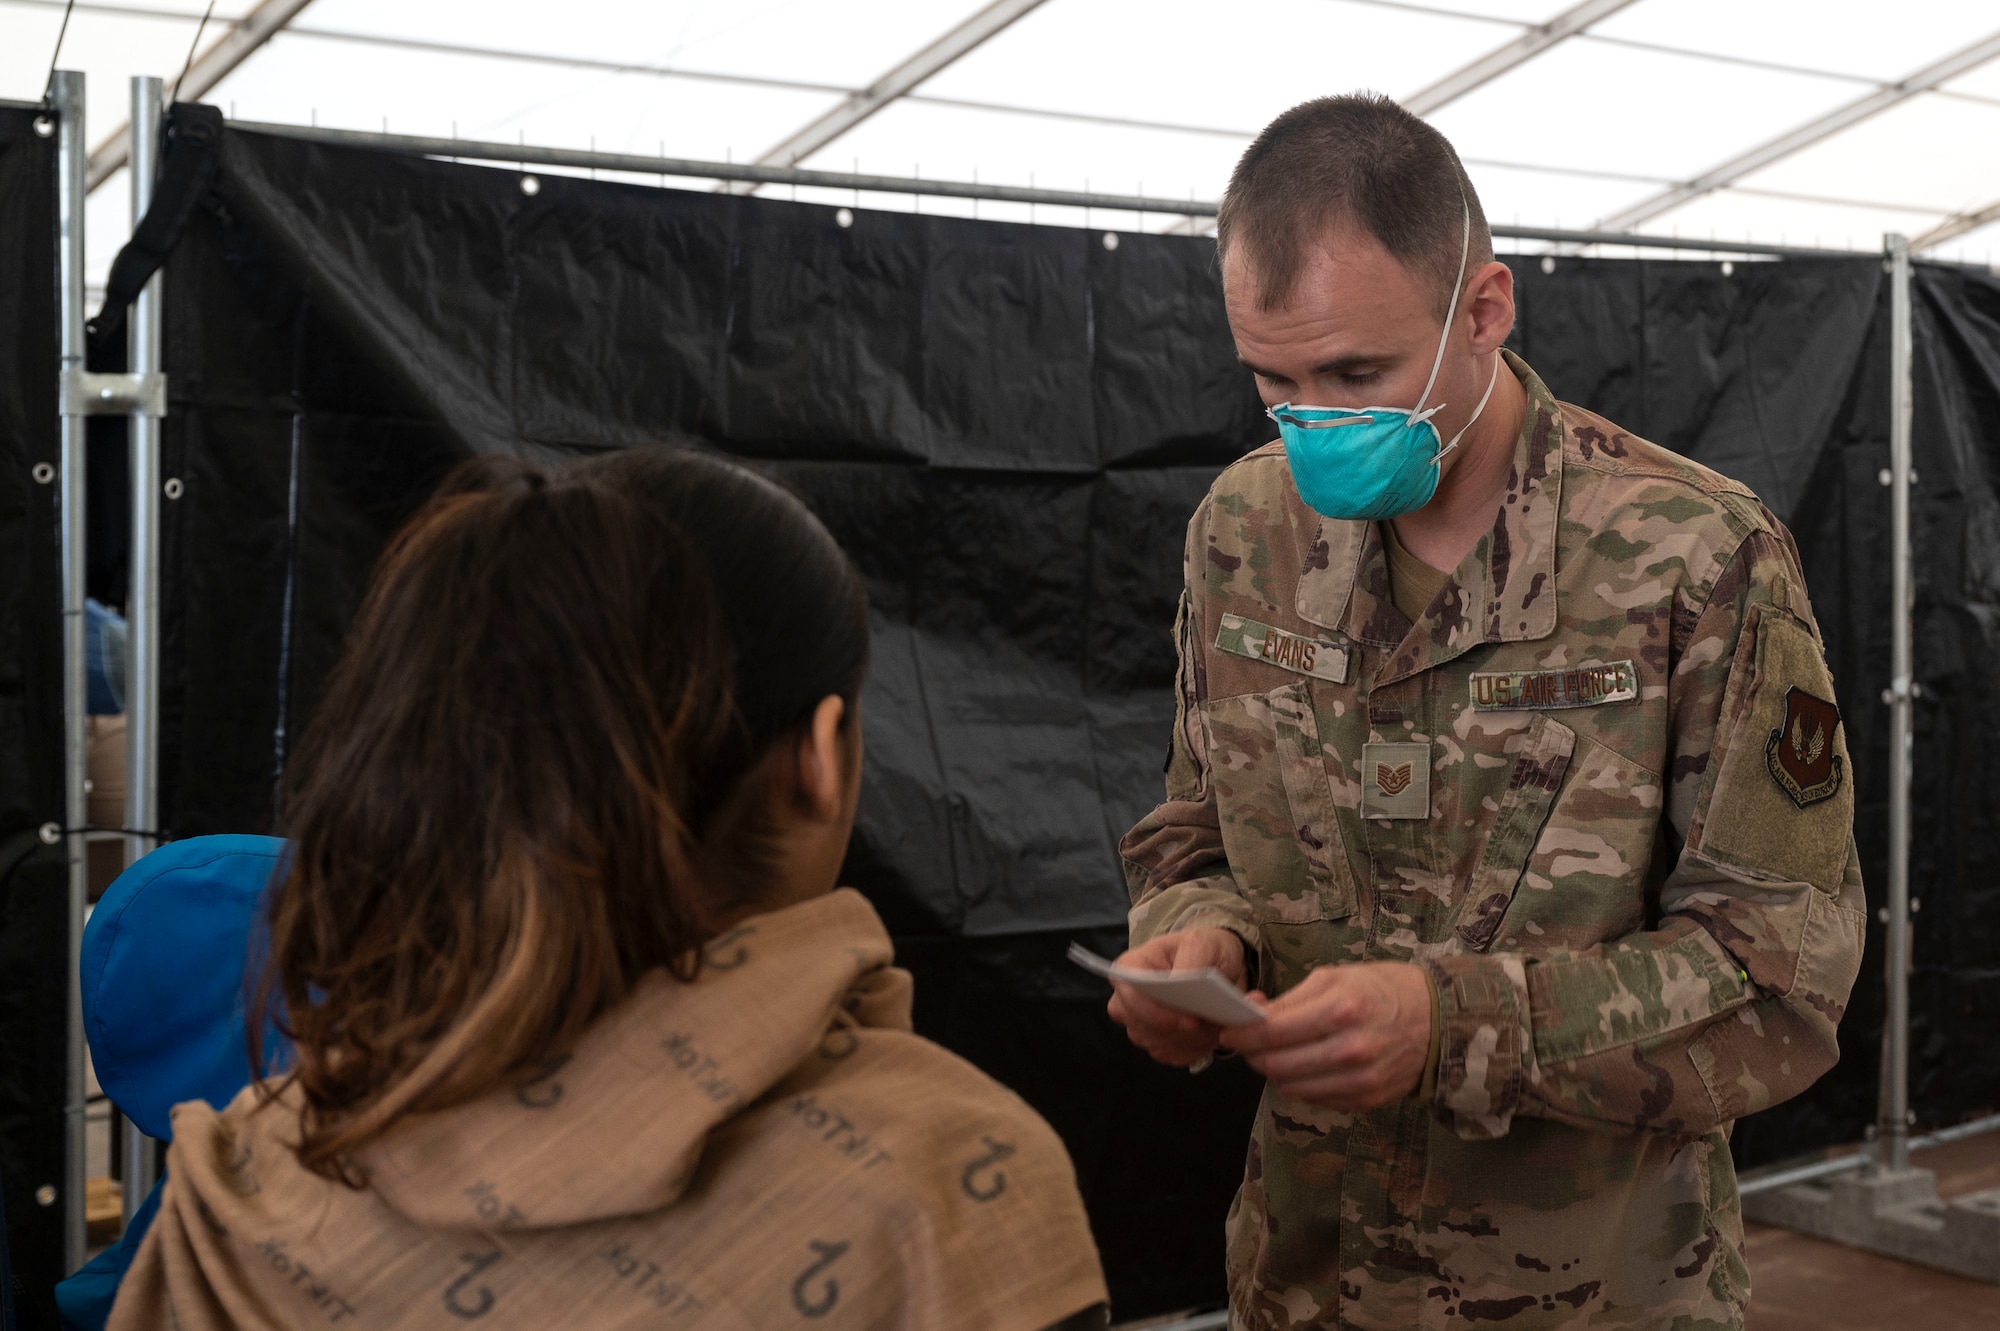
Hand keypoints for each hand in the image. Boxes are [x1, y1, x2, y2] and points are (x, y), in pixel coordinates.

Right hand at [1105, 928, 1247, 1067]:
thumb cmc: (1203, 949)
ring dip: (1190, 1040)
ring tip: (1215, 1026)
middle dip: (1180, 1031)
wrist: (1217, 965)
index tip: (1191, 1020)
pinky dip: (1193, 1049)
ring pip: (1157, 1044)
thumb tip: (1180, 984)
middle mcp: (1126, 998)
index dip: (1157, 1013)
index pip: (1130, 996)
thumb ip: (1190, 961)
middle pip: (1141, 1026)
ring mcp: (1137, 1023)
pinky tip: (1208, 1036)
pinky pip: (1169, 1055)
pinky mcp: (1153, 1041)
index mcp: (1130, 967)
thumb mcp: (1203, 944)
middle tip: (1213, 1024)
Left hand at [1220, 961, 1431, 1109]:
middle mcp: (1350, 1049)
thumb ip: (1289, 1000)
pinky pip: (1316, 1099)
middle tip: (1248, 1043)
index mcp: (1341, 1009)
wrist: (1438, 1019)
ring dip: (1275, 1071)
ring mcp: (1360, 1078)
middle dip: (1253, 1054)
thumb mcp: (1335, 977)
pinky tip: (1305, 1066)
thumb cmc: (1382, 989)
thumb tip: (1250, 1012)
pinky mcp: (1366, 1099)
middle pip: (1276, 1064)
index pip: (1271, 1032)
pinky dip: (1301, 1084)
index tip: (1228, 1030)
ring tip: (1276, 1053)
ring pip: (1292, 1087)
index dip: (1241, 1034)